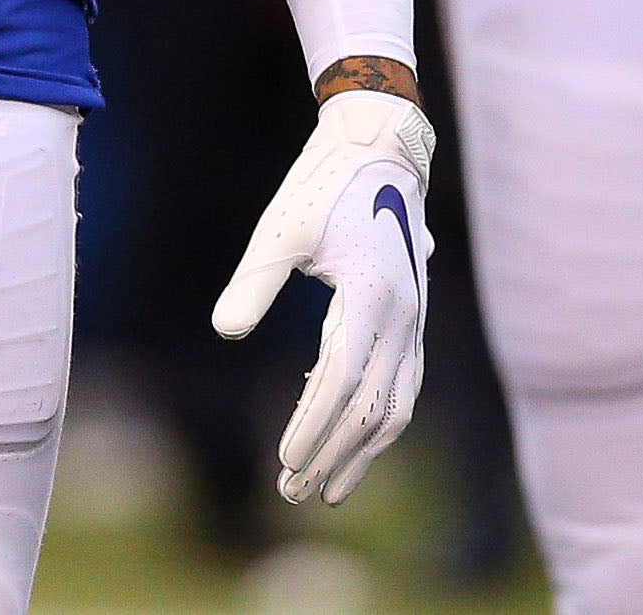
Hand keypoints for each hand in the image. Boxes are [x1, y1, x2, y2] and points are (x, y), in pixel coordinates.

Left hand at [213, 86, 434, 504]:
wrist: (379, 150)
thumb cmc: (322, 188)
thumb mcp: (281, 229)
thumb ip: (254, 282)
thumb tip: (226, 331)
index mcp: (372, 295)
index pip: (342, 380)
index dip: (313, 426)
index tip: (284, 461)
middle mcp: (404, 316)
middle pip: (372, 407)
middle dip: (333, 455)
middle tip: (292, 492)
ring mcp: (415, 321)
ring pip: (397, 406)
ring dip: (362, 451)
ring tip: (327, 489)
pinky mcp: (414, 321)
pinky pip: (403, 387)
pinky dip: (379, 423)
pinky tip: (351, 443)